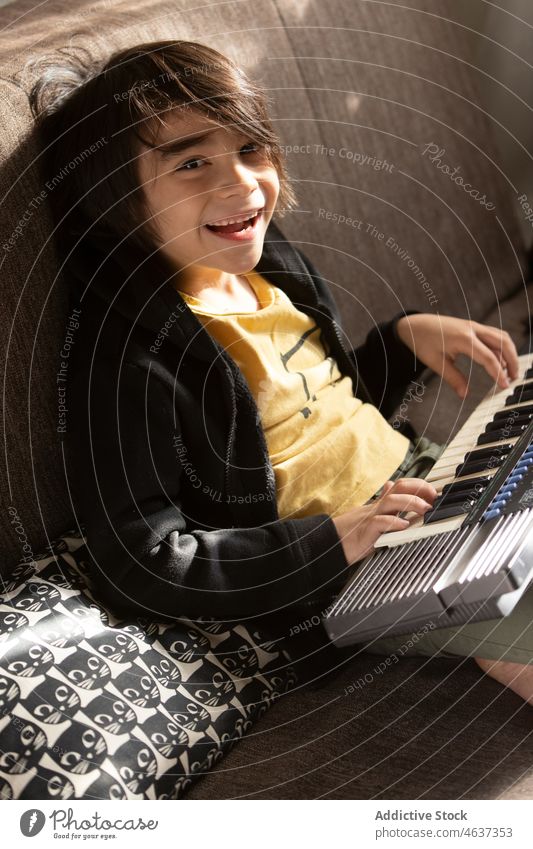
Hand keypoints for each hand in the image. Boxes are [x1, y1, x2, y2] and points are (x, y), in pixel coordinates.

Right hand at [332, 478, 437, 564]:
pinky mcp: (365, 530)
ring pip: (392, 501)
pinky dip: (393, 522)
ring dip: (411, 503)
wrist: (330, 543)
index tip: (434, 493)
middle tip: (434, 497)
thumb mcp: (369, 513)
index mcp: (380, 504)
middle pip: (400, 487)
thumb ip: (383, 501)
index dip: (420, 485)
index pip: (402, 485)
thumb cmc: (351, 532)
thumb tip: (390, 484)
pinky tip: (404, 526)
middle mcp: (377, 507)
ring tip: (424, 509)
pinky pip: (379, 522)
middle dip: (420, 489)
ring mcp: (370, 516)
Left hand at [395, 314, 518, 398]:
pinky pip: (494, 335)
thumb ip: (453, 378)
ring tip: (510, 371)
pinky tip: (500, 361)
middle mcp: (473, 329)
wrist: (414, 325)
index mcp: (463, 338)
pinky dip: (501, 347)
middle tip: (514, 378)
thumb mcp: (436, 363)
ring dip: (509, 352)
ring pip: (501, 337)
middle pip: (502, 342)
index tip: (504, 386)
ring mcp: (474, 326)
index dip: (498, 373)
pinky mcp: (474, 327)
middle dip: (512, 360)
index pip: (488, 357)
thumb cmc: (423, 342)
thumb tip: (464, 395)